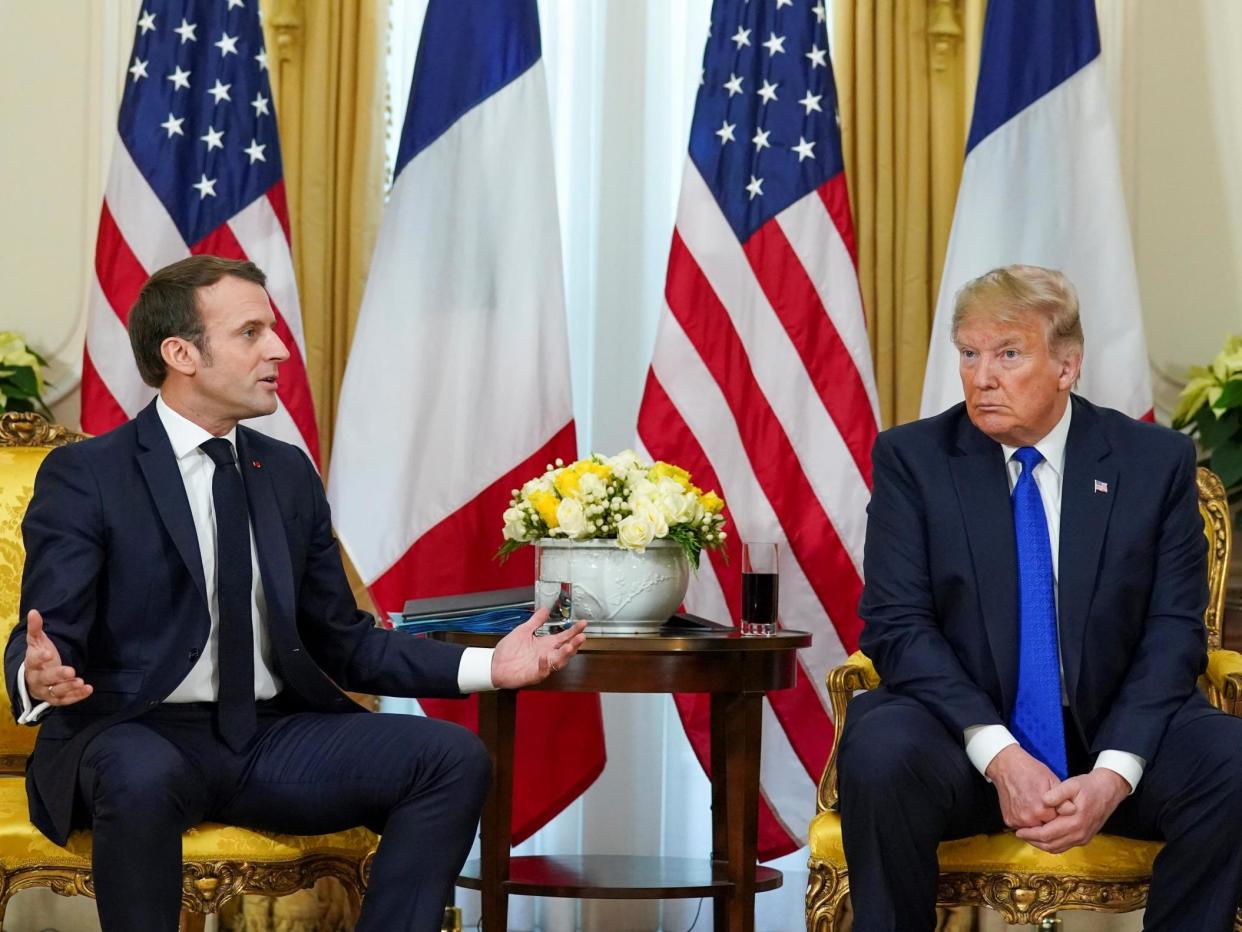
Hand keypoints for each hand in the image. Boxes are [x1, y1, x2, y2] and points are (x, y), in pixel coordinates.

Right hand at [23, 609, 91, 706]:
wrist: (35, 678)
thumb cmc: (38, 657)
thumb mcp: (37, 642)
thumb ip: (36, 628)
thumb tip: (34, 612)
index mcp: (30, 665)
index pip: (32, 662)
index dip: (39, 658)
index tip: (49, 653)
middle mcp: (36, 680)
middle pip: (45, 679)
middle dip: (58, 675)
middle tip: (71, 671)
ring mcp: (45, 691)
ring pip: (55, 692)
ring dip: (68, 688)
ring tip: (81, 681)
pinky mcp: (56, 699)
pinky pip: (65, 700)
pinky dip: (76, 696)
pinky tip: (88, 689)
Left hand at [490, 609, 586, 688]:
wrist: (494, 665)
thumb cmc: (509, 650)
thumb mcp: (523, 631)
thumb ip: (535, 621)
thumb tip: (545, 609)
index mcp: (546, 644)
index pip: (564, 637)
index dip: (574, 630)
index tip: (583, 623)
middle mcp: (547, 655)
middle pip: (566, 650)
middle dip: (575, 644)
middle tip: (581, 636)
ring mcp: (542, 665)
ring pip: (559, 661)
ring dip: (565, 655)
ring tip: (569, 646)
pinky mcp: (534, 674)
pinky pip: (543, 671)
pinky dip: (545, 665)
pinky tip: (545, 657)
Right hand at [985, 744, 1061, 828]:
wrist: (1007, 766)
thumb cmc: (1031, 772)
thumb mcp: (1053, 781)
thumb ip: (1063, 800)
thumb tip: (1073, 811)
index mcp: (1041, 809)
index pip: (1058, 823)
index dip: (1058, 814)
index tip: (1056, 806)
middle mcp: (1028, 818)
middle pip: (1046, 828)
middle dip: (1048, 821)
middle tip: (1045, 805)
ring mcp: (1017, 820)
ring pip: (1035, 829)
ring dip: (1038, 823)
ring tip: (1035, 805)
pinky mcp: (1009, 821)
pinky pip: (1023, 827)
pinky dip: (1026, 821)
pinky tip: (1026, 807)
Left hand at [1015, 769, 1129, 853]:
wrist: (1108, 791)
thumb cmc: (1088, 786)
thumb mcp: (1072, 784)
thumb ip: (1057, 793)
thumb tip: (1043, 801)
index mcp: (1075, 822)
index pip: (1047, 834)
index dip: (1031, 834)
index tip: (1018, 830)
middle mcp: (1079, 835)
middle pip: (1050, 845)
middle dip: (1033, 841)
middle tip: (1019, 834)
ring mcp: (1083, 838)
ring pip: (1057, 848)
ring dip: (1041, 845)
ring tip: (1028, 835)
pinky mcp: (1084, 838)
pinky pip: (1064, 846)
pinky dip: (1051, 844)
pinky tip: (1041, 835)